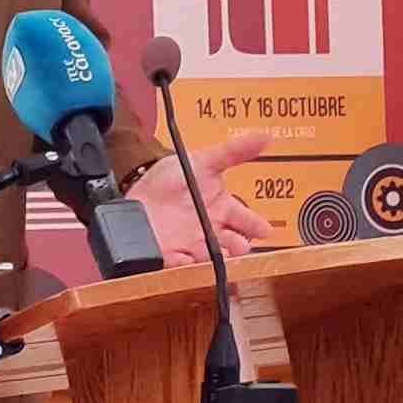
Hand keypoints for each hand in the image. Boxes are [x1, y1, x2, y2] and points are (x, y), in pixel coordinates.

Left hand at [130, 131, 272, 265]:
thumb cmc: (171, 180)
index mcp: (223, 210)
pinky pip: (178, 265)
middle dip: (238, 248)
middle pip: (233, 245)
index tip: (265, 230)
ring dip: (215, 258)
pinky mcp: (170, 256)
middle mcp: (211, 231)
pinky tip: (183, 258)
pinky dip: (182, 264)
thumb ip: (234, 152)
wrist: (136, 193)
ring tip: (217, 254)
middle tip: (241, 247)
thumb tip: (265, 136)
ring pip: (210, 258)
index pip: (247, 220)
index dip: (257, 226)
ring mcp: (192, 246)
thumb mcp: (203, 162)